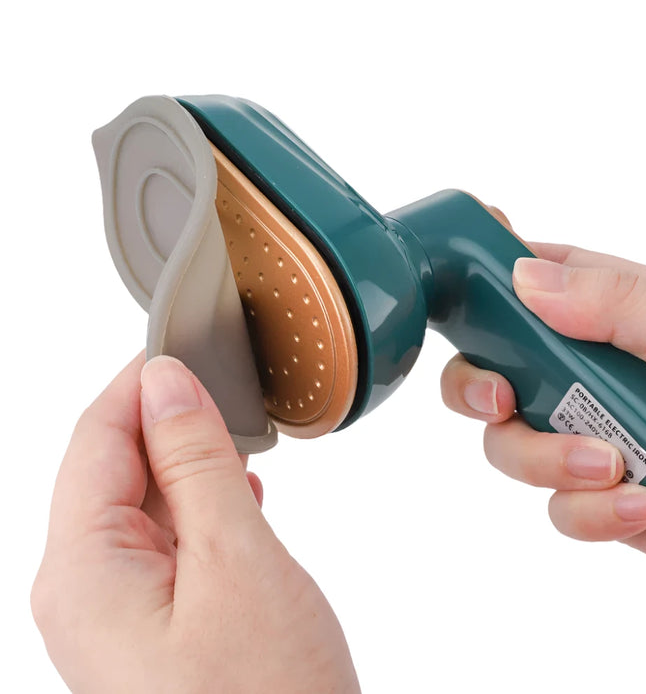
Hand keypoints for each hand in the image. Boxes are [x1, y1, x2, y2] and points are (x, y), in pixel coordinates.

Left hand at [32, 353, 359, 692]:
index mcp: (83, 571)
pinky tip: (236, 493)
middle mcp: (85, 592)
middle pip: (112, 468)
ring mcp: (118, 615)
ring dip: (187, 462)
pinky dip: (199, 504)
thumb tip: (165, 382)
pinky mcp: (155, 627)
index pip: (95, 439)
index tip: (187, 344)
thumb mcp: (236, 557)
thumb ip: (194, 461)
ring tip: (236, 435)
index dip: (139, 383)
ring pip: (141, 503)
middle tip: (225, 385)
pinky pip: (164, 541)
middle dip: (166, 419)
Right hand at [441, 239, 645, 572]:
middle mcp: (583, 376)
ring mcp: (586, 437)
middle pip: (489, 375)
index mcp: (604, 317)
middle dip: (480, 393)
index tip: (454, 303)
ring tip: (608, 465)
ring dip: (546, 462)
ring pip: (509, 448)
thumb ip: (610, 296)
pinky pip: (559, 510)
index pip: (518, 290)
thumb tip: (522, 276)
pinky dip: (592, 511)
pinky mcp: (601, 499)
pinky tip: (642, 503)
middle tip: (502, 401)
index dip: (479, 294)